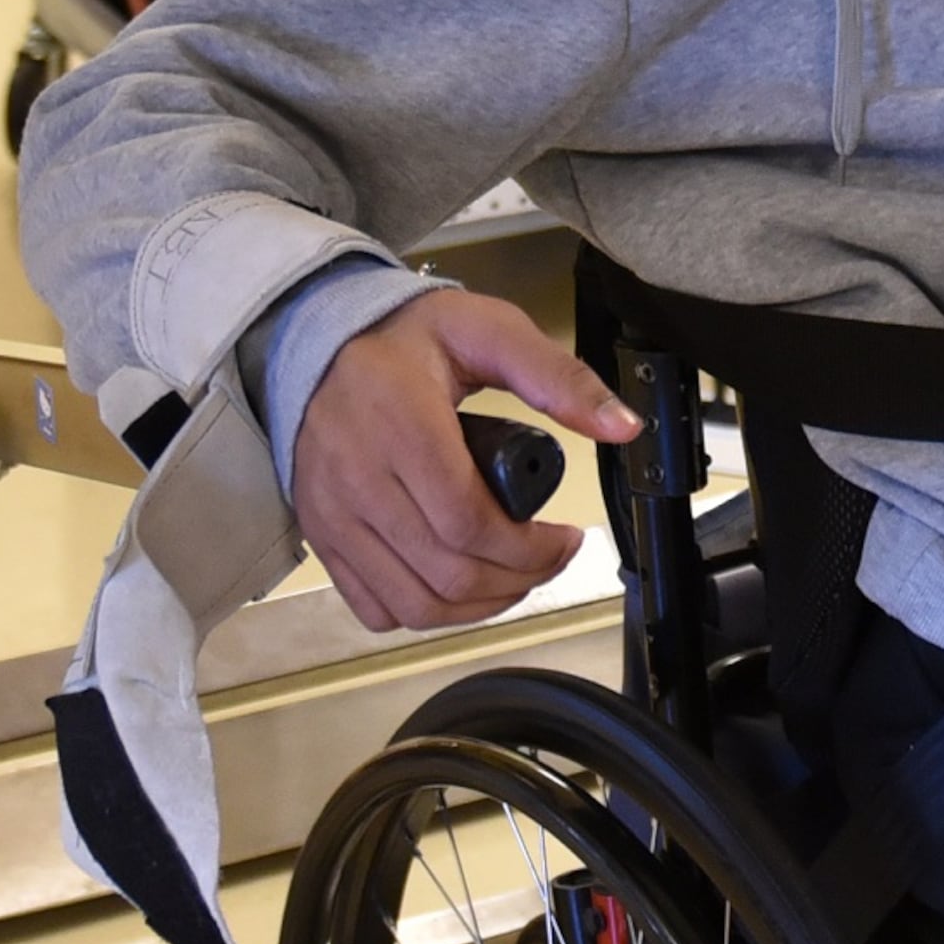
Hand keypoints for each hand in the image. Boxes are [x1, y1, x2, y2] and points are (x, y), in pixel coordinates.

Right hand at [290, 290, 637, 633]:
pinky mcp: (321, 536)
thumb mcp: (490, 331)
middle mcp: (358, 479)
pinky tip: (458, 585)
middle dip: (520, 579)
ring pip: (414, 604)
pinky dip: (424, 613)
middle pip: (449, 572)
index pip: (469, 523)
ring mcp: (333, 514)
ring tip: (516, 575)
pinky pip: (374, 607)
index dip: (532, 550)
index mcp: (402, 427)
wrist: (320, 340)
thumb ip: (559, 377)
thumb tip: (622, 425)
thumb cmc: (407, 338)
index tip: (567, 538)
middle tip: (552, 556)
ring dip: (481, 606)